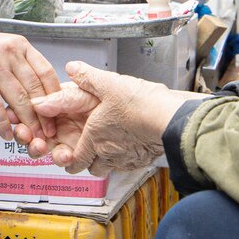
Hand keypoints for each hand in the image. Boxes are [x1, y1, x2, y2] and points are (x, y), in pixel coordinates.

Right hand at [0, 15, 61, 140]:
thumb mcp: (5, 49)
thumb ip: (22, 67)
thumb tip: (41, 96)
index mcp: (21, 46)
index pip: (46, 73)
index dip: (55, 97)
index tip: (58, 114)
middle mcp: (10, 54)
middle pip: (35, 90)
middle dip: (44, 116)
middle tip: (48, 134)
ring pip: (19, 100)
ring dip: (27, 124)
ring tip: (31, 138)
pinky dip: (3, 124)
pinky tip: (6, 134)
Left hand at [17, 63, 201, 174]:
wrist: (170, 119)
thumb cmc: (140, 104)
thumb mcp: (109, 84)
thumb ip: (88, 77)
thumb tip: (71, 69)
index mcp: (94, 136)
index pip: (76, 160)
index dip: (70, 160)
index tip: (68, 158)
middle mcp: (108, 153)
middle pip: (92, 168)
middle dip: (88, 161)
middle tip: (88, 153)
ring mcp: (126, 159)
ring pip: (110, 169)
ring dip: (106, 162)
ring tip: (109, 149)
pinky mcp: (143, 160)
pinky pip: (128, 166)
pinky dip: (126, 159)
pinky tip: (130, 146)